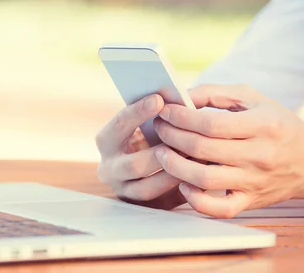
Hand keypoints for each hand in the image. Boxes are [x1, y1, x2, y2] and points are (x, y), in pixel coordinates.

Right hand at [95, 94, 185, 209]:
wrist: (145, 160)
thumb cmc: (148, 133)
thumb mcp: (143, 122)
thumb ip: (154, 111)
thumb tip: (177, 97)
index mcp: (106, 140)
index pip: (119, 125)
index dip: (138, 112)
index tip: (159, 99)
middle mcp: (109, 168)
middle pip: (134, 165)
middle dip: (161, 153)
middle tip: (184, 141)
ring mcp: (123, 189)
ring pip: (148, 188)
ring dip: (173, 174)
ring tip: (196, 159)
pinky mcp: (142, 206)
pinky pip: (162, 202)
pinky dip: (180, 189)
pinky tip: (197, 176)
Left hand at [153, 84, 303, 217]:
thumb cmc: (276, 124)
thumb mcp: (252, 98)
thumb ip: (215, 93)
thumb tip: (181, 98)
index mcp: (263, 125)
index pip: (210, 124)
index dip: (181, 117)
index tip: (165, 111)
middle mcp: (260, 155)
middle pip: (202, 149)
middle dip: (172, 136)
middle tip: (159, 128)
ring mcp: (254, 182)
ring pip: (205, 179)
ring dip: (175, 166)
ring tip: (162, 153)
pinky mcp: (250, 202)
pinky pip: (218, 209)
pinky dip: (195, 200)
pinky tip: (183, 183)